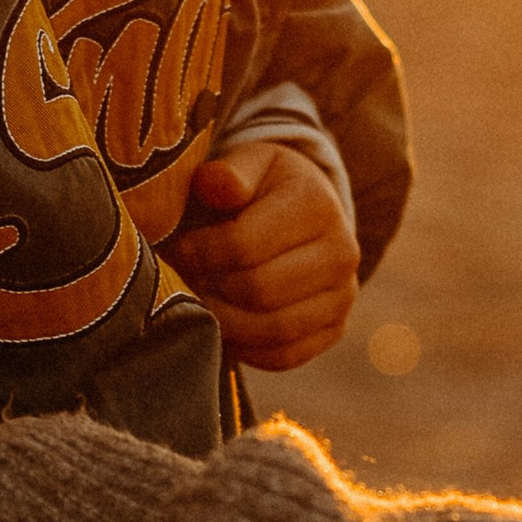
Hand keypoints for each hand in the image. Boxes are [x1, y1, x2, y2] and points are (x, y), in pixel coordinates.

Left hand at [166, 140, 360, 370]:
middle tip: (184, 279)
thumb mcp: (247, 166)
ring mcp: (343, 296)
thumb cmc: (262, 189)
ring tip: (199, 301)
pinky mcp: (334, 329)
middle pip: (258, 290)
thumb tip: (217, 183)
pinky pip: (285, 356)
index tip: (178, 248)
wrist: (305, 214)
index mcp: (317, 204)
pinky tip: (222, 326)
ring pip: (273, 329)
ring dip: (224, 322)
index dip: (199, 253)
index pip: (243, 245)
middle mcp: (342, 253)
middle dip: (209, 288)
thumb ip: (228, 174)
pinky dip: (247, 349)